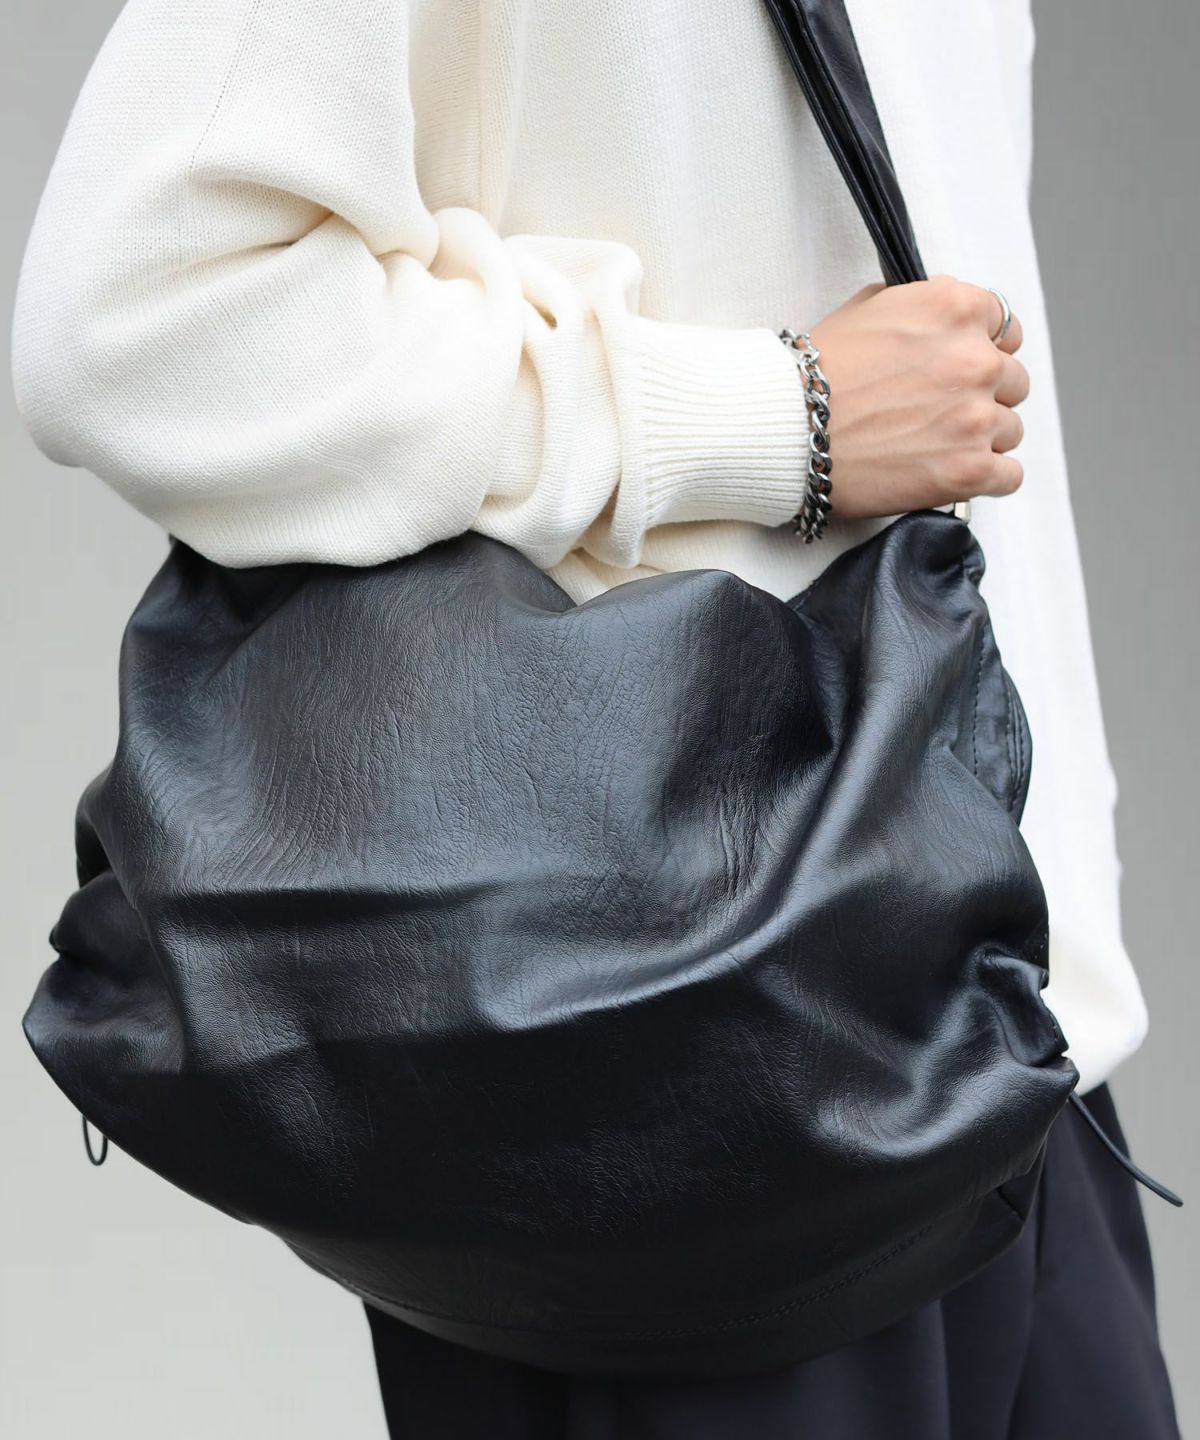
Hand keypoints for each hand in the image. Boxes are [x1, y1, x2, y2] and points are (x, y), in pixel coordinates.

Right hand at [806, 275, 1028, 518]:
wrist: (785, 431)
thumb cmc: (814, 375)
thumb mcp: (868, 309)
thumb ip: (922, 308)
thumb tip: (947, 322)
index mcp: (955, 308)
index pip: (1005, 326)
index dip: (984, 348)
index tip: (961, 368)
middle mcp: (975, 358)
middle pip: (1013, 380)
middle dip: (981, 395)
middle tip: (938, 412)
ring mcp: (975, 417)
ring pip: (1010, 429)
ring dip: (980, 438)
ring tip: (933, 446)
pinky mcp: (969, 470)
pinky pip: (1009, 475)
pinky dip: (987, 477)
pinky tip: (953, 473)